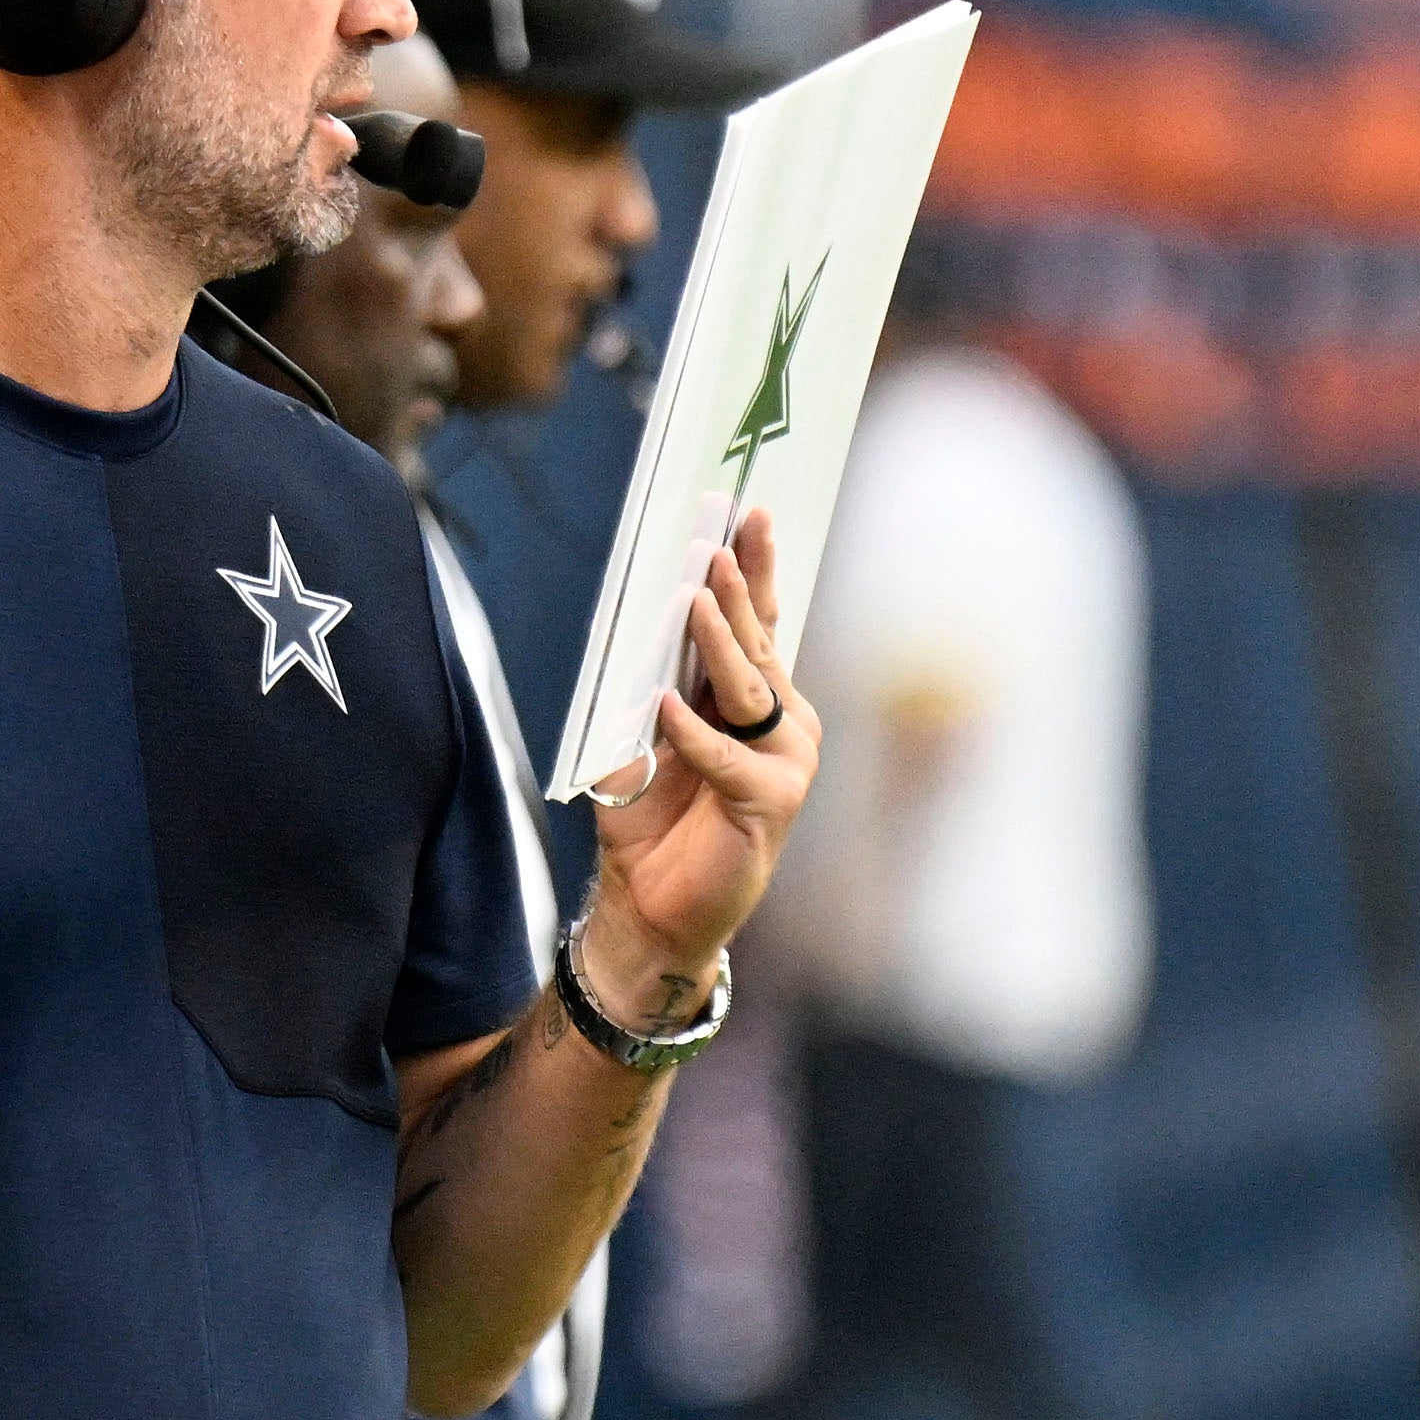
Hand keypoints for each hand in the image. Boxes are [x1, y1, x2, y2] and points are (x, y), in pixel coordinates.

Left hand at [585, 510, 816, 1026]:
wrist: (652, 908)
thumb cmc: (649, 822)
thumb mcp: (636, 739)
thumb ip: (643, 687)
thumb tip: (636, 622)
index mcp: (748, 701)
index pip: (756, 621)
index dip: (752, 566)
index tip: (743, 511)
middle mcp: (778, 721)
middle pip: (760, 641)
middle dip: (738, 586)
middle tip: (720, 538)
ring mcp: (783, 760)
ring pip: (749, 690)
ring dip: (720, 643)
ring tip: (694, 597)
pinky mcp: (771, 802)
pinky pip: (729, 758)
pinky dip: (693, 734)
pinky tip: (664, 706)